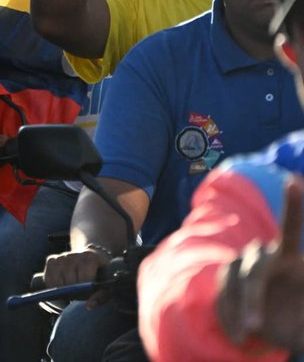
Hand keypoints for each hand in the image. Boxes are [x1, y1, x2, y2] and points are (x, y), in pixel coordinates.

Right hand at [42, 247, 111, 305]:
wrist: (90, 259)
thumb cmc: (100, 275)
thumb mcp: (107, 286)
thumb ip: (100, 297)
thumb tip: (89, 306)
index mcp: (90, 257)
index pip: (84, 280)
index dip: (86, 292)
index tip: (88, 295)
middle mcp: (74, 254)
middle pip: (70, 282)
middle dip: (75, 293)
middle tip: (80, 295)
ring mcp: (61, 256)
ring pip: (58, 282)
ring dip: (64, 291)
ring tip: (72, 291)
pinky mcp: (51, 260)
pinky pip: (48, 279)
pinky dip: (53, 287)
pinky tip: (62, 288)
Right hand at [217, 176, 303, 350]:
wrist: (264, 325)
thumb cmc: (294, 314)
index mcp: (289, 258)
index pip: (290, 229)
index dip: (292, 206)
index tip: (294, 182)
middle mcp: (263, 256)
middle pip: (254, 269)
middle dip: (252, 298)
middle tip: (256, 326)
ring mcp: (240, 265)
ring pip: (235, 283)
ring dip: (240, 309)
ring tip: (248, 334)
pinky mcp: (224, 278)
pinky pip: (223, 295)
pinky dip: (230, 316)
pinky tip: (239, 335)